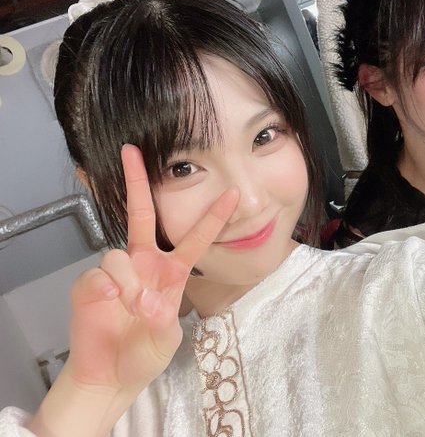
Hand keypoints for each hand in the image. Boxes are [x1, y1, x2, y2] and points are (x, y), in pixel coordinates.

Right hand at [66, 144, 237, 391]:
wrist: (112, 376)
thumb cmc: (145, 353)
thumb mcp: (166, 338)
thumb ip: (162, 320)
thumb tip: (149, 301)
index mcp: (171, 271)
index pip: (195, 238)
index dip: (214, 217)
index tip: (232, 193)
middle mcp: (143, 263)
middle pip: (140, 215)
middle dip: (136, 182)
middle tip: (130, 151)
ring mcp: (115, 272)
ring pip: (118, 254)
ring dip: (129, 282)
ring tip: (133, 308)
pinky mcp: (89, 285)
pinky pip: (98, 275)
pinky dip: (106, 290)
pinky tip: (110, 304)